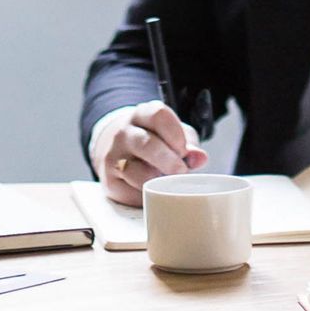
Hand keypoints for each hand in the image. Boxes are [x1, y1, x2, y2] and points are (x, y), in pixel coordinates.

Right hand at [91, 100, 209, 205]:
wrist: (116, 150)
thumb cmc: (154, 142)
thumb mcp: (174, 135)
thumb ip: (189, 144)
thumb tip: (200, 158)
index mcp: (142, 115)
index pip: (158, 115)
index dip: (176, 134)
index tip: (183, 150)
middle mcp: (123, 133)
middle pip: (146, 143)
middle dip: (169, 161)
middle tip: (181, 171)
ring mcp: (113, 156)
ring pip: (135, 171)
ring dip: (155, 181)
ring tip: (166, 183)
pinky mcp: (109, 181)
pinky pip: (129, 192)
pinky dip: (144, 195)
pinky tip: (152, 192)